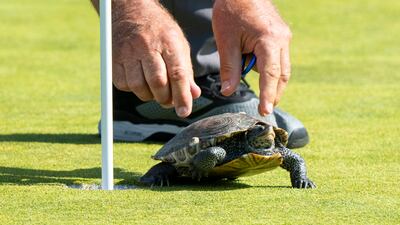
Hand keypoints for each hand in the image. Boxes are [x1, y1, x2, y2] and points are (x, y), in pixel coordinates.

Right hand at [112, 0, 200, 116]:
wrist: (130, 10)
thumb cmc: (159, 31)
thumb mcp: (179, 45)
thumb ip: (186, 71)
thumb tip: (193, 95)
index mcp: (168, 41)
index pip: (177, 74)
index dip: (182, 96)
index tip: (184, 111)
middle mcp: (146, 46)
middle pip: (157, 82)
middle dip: (165, 98)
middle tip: (169, 102)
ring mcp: (128, 51)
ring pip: (138, 86)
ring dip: (149, 96)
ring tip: (155, 91)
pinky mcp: (113, 58)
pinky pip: (123, 84)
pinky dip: (133, 89)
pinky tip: (140, 82)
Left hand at [212, 0, 291, 115]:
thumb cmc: (231, 10)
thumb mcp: (226, 41)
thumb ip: (229, 68)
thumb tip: (228, 92)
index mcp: (269, 40)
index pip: (270, 75)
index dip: (268, 95)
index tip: (265, 111)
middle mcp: (282, 39)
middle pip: (281, 74)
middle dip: (274, 93)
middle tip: (264, 110)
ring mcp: (284, 36)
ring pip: (282, 67)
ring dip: (272, 82)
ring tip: (262, 95)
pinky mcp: (281, 35)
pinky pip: (278, 58)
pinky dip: (270, 70)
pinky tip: (259, 74)